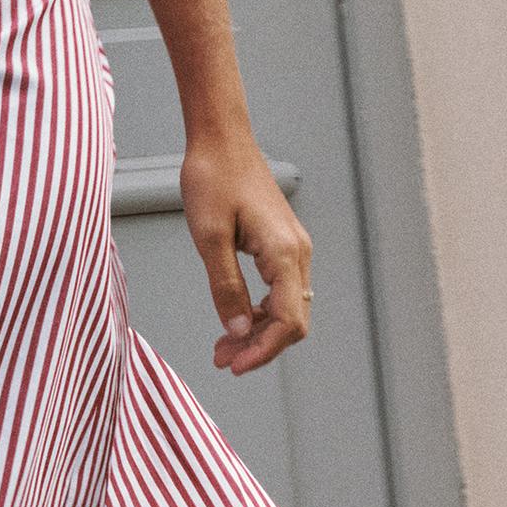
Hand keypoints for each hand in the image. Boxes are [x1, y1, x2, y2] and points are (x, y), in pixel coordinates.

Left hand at [179, 130, 312, 374]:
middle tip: (222, 360)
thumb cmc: (212, 178)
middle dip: (260, 346)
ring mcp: (293, 248)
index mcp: (284, 252)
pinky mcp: (282, 244)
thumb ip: (225, 288)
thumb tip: (238, 332)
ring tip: (223, 347)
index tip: (233, 366)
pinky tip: (234, 319)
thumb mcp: (209, 238)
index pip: (288, 321)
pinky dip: (260, 311)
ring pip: (287, 307)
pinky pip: (280, 289)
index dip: (263, 351)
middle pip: (293, 320)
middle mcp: (298, 252)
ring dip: (258, 332)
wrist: (220, 140)